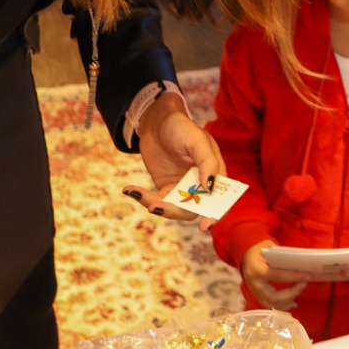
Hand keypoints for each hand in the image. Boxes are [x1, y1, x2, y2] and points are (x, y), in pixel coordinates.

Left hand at [125, 91, 225, 230]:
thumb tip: (210, 187)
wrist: (157, 121)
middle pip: (194, 209)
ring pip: (173, 208)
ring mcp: (182, 188)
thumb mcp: (196, 140)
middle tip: (156, 206)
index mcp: (215, 174)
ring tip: (137, 193)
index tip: (204, 226)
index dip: (214, 215)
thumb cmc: (181, 126)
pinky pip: (156, 200)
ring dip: (155, 205)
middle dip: (174, 211)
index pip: (219, 200)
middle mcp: (200, 185)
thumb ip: (207, 162)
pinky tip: (129, 189)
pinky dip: (142, 198)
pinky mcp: (164, 188)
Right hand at [242, 240, 308, 310]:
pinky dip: (283, 306)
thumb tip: (301, 263)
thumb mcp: (270, 247)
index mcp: (256, 270)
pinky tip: (293, 302)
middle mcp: (254, 284)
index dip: (293, 277)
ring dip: (289, 301)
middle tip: (304, 284)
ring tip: (300, 290)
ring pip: (272, 304)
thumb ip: (282, 256)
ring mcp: (255, 293)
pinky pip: (271, 306)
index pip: (276, 275)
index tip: (307, 276)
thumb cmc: (260, 251)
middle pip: (273, 297)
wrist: (246, 257)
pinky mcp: (258, 297)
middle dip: (292, 293)